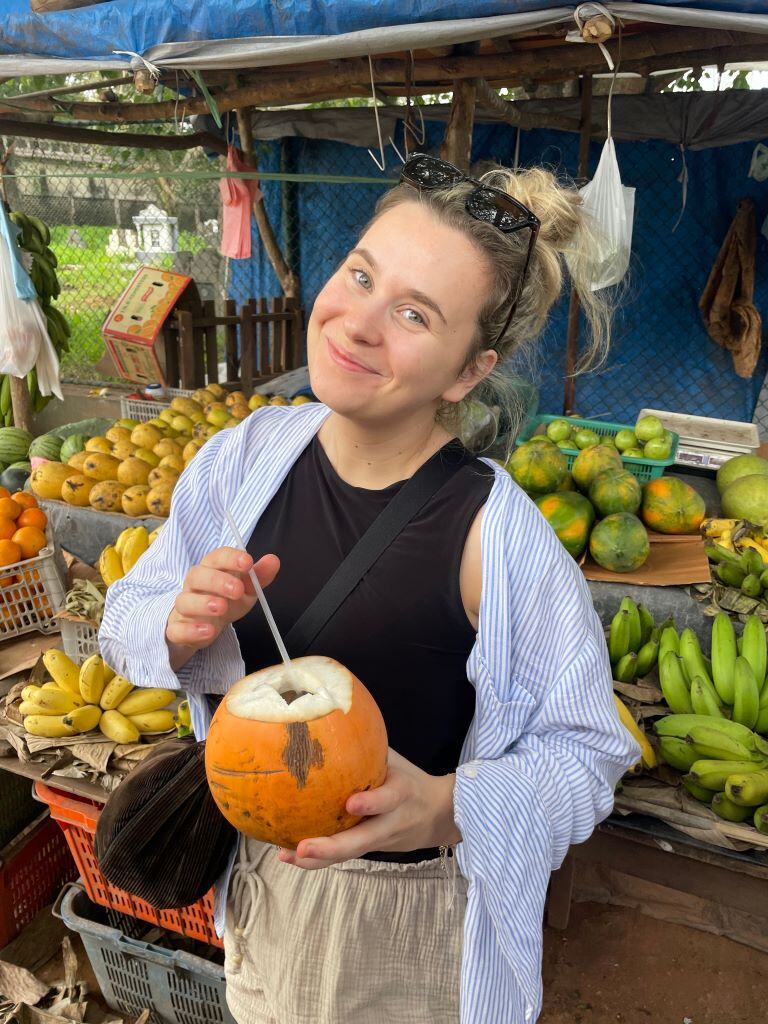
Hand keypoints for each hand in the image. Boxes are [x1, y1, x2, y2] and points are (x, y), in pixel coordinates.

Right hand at [166, 547, 279, 665]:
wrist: (204, 627)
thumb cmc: (226, 601)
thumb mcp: (245, 589)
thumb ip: (258, 576)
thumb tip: (273, 560)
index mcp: (211, 569)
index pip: (216, 557)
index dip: (230, 558)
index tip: (247, 562)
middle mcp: (194, 585)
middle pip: (198, 575)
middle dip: (217, 580)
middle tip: (237, 590)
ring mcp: (184, 607)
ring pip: (185, 600)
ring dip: (203, 603)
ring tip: (221, 608)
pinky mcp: (178, 629)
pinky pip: (177, 628)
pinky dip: (191, 630)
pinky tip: (208, 631)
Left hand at [277, 749, 461, 870]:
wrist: (439, 815)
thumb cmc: (409, 779)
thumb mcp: (396, 761)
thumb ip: (370, 747)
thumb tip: (331, 717)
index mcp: (402, 793)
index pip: (389, 798)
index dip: (372, 802)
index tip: (351, 803)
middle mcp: (391, 821)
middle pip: (363, 840)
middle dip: (332, 847)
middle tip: (303, 847)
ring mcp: (380, 840)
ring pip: (349, 853)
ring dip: (318, 859)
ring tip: (287, 855)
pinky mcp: (371, 849)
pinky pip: (344, 856)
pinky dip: (318, 859)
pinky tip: (288, 855)